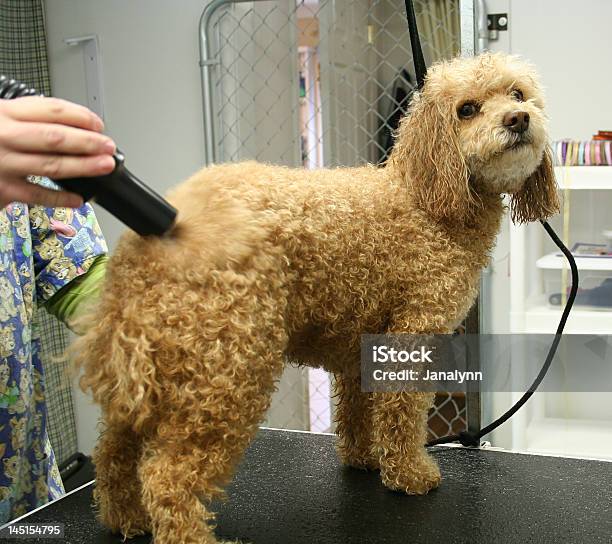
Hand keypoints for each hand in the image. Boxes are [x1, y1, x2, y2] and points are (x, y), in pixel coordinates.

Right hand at [0, 96, 116, 207]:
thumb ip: (26, 118)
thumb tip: (72, 125)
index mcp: (4, 112)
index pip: (51, 109)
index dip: (81, 116)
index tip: (99, 124)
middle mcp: (4, 136)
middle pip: (55, 137)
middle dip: (88, 142)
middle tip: (108, 147)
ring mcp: (3, 164)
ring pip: (52, 166)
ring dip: (83, 167)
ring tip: (104, 166)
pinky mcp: (2, 189)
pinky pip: (38, 196)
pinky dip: (61, 198)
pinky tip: (79, 199)